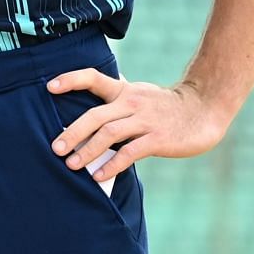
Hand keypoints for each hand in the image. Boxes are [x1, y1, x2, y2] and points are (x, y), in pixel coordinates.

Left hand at [47, 68, 230, 181]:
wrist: (204, 109)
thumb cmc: (165, 105)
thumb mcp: (139, 94)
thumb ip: (116, 99)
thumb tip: (89, 107)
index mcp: (123, 91)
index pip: (92, 78)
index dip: (70, 80)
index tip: (49, 87)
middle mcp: (131, 103)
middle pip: (94, 115)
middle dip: (72, 132)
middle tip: (55, 147)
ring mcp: (144, 120)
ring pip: (109, 134)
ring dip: (87, 150)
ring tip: (71, 164)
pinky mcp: (157, 139)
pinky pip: (129, 153)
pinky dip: (112, 165)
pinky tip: (99, 175)